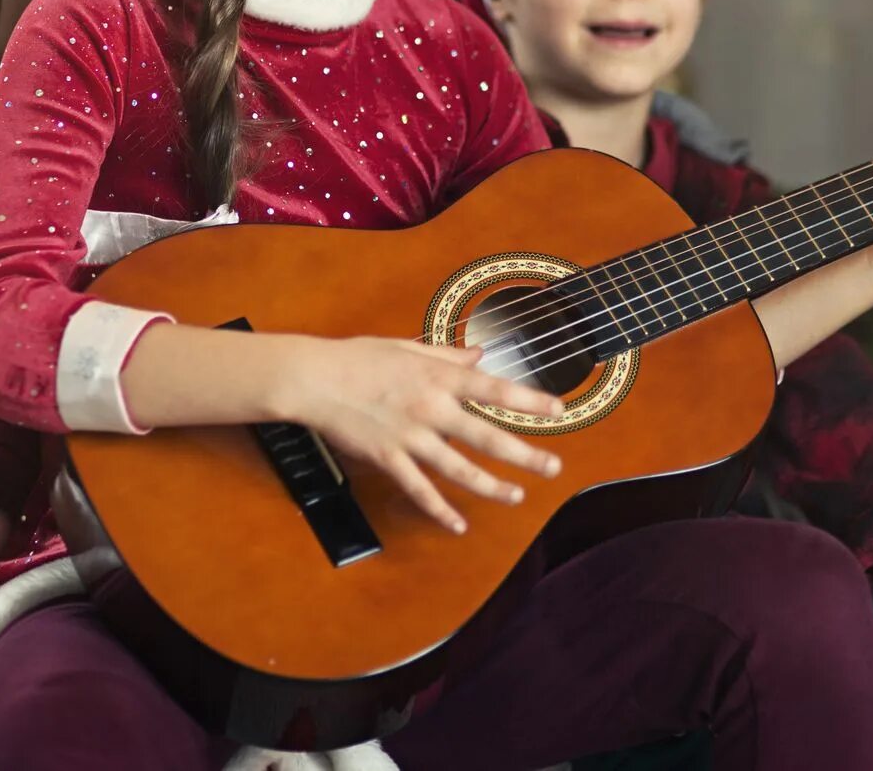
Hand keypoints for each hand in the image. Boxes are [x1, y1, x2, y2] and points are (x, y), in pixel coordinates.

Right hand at [279, 336, 565, 533]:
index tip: (558, 411)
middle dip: (524, 454)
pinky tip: (459, 524)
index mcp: (438, 377)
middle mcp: (431, 408)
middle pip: (487, 436)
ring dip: (491, 486)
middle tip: (553, 468)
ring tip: (516, 496)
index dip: (529, 402)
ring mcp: (410, 436)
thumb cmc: (359, 357)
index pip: (494, 390)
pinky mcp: (388, 458)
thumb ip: (447, 356)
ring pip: (459, 469)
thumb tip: (480, 355)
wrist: (315, 378)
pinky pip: (419, 490)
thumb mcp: (408, 348)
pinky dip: (440, 510)